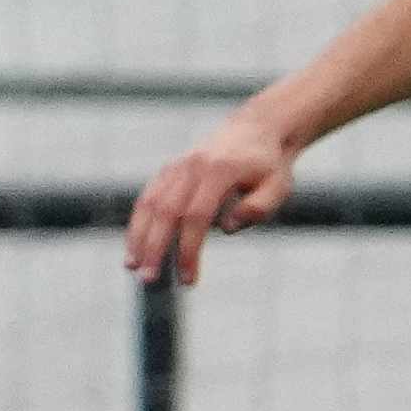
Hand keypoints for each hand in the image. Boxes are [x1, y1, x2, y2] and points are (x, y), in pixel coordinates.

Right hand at [125, 112, 303, 286]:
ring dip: (138, 237)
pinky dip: (137, 223)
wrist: (254, 130)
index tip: (188, 279)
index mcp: (220, 170)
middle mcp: (193, 166)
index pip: (197, 216)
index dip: (189, 249)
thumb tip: (227, 227)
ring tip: (132, 267)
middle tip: (149, 280)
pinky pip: (147, 197)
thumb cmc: (268, 167)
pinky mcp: (169, 170)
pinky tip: (134, 248)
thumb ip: (259, 208)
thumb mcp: (278, 187)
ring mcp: (177, 166)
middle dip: (155, 247)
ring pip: (149, 203)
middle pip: (166, 210)